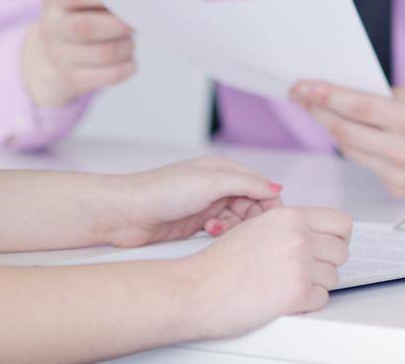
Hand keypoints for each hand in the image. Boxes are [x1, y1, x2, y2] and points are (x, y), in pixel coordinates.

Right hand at [20, 0, 136, 107]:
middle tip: (137, 21)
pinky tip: (128, 59)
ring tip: (130, 40)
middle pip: (87, 28)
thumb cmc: (83, 8)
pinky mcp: (73, 79)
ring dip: (126, 46)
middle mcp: (51, 27)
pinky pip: (109, 76)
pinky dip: (127, 66)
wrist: (59, 46)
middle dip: (119, 25)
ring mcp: (59, 56)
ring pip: (103, 54)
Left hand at [95, 156, 283, 248]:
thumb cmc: (162, 191)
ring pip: (238, 220)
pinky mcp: (197, 224)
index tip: (270, 223)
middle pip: (252, 205)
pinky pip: (222, 231)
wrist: (126, 213)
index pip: (261, 186)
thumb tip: (278, 189)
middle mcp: (217, 185)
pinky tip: (207, 234)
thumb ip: (247, 185)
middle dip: (250, 219)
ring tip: (214, 229)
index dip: (270, 204)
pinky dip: (220, 235)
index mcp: (223, 169)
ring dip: (232, 228)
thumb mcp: (210, 183)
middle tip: (238, 228)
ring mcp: (207, 205)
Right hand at [183, 205, 352, 339]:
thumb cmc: (220, 263)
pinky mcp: (297, 293)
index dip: (339, 238)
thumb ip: (287, 226)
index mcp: (288, 216)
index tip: (332, 246)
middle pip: (342, 252)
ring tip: (288, 285)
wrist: (199, 289)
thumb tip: (314, 233)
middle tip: (307, 270)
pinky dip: (307, 304)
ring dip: (316, 285)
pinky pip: (322, 300)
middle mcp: (297, 236)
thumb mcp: (255, 227)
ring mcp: (299, 264)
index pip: (341, 222)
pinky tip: (286, 298)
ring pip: (333, 278)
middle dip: (327, 264)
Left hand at [289, 76, 404, 200]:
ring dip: (333, 130)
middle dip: (317, 111)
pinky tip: (353, 132)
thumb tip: (359, 94)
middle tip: (299, 95)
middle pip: (345, 132)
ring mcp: (403, 177)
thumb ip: (396, 92)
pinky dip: (359, 148)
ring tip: (319, 110)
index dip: (324, 95)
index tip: (302, 85)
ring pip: (351, 152)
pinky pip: (369, 166)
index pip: (357, 107)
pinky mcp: (403, 192)